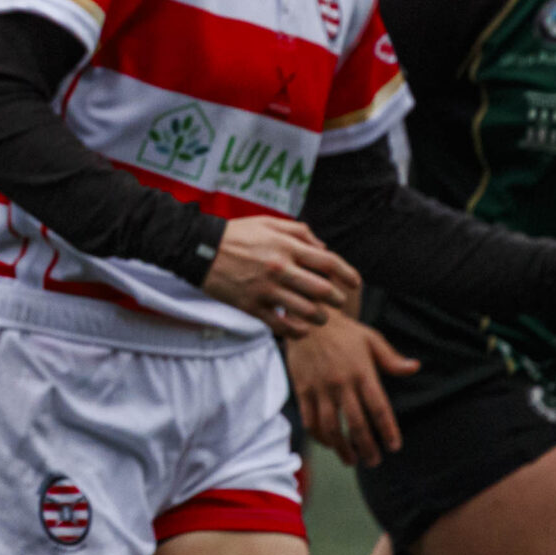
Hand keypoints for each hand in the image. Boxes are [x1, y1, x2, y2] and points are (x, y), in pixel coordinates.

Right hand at [202, 216, 356, 337]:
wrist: (199, 249)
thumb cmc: (236, 235)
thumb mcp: (269, 223)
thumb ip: (300, 232)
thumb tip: (324, 249)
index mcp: (286, 247)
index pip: (328, 263)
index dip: (348, 274)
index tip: (356, 284)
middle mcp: (280, 269)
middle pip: (323, 291)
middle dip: (337, 299)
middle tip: (337, 302)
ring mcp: (266, 290)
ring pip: (306, 311)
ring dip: (320, 317)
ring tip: (320, 317)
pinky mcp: (252, 306)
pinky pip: (282, 325)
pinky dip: (297, 331)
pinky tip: (301, 330)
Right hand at [287, 317, 420, 467]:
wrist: (306, 319)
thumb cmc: (344, 331)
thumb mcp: (372, 340)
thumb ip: (392, 359)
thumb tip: (415, 367)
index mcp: (362, 373)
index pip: (379, 409)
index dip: (388, 431)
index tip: (394, 446)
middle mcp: (341, 383)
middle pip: (356, 424)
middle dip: (367, 447)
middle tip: (374, 462)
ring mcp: (320, 388)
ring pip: (331, 427)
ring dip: (342, 448)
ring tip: (352, 460)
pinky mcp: (302, 389)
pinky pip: (310, 420)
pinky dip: (319, 436)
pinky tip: (329, 443)